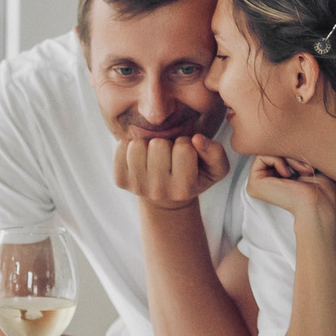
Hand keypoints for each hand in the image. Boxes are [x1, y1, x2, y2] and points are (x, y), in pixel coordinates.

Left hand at [113, 132, 230, 210]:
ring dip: (147, 143)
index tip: (184, 154)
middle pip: (158, 144)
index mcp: (184, 189)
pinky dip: (130, 145)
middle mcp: (158, 191)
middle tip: (168, 154)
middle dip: (165, 143)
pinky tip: (140, 156)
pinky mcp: (120, 181)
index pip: (184, 147)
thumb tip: (197, 139)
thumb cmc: (194, 175)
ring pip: (137, 145)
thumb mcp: (216, 168)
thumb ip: (216, 152)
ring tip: (153, 154)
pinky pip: (121, 147)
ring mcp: (137, 187)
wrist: (166, 196)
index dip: (185, 144)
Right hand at [246, 156, 335, 226]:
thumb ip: (293, 150)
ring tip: (301, 171)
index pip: (278, 151)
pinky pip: (261, 156)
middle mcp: (264, 182)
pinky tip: (288, 174)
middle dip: (291, 154)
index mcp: (275, 179)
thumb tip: (283, 133)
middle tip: (306, 169)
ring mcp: (257, 184)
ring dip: (288, 157)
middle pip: (272, 150)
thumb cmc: (321, 188)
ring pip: (267, 151)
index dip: (293, 152)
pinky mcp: (254, 185)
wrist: (319, 203)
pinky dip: (278, 160)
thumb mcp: (308, 162)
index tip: (309, 166)